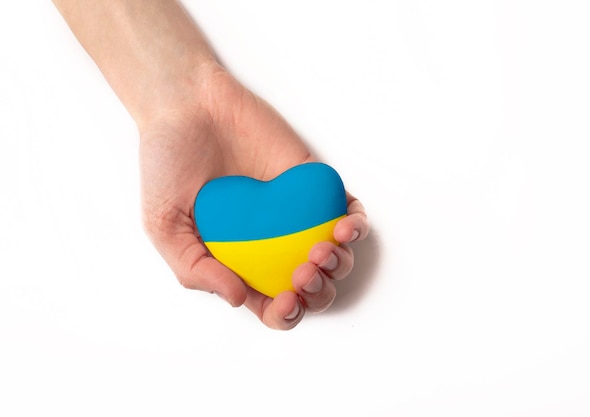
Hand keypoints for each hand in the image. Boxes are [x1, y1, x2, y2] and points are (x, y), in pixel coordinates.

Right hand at [139, 66, 368, 329]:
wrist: (188, 106)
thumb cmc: (168, 164)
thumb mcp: (163, 225)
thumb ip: (194, 268)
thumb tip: (239, 299)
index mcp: (238, 261)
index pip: (271, 304)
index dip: (285, 315)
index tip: (285, 302)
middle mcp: (271, 243)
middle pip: (312, 287)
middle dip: (318, 294)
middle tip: (303, 274)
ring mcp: (295, 215)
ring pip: (336, 256)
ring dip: (340, 264)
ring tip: (322, 250)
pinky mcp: (312, 184)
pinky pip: (347, 212)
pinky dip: (356, 226)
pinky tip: (344, 226)